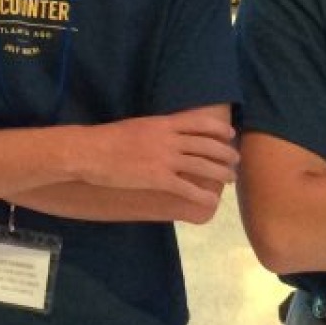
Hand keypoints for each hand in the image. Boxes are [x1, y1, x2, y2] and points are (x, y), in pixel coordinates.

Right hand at [79, 109, 236, 210]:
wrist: (90, 152)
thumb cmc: (107, 139)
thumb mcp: (136, 126)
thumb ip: (156, 129)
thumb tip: (167, 133)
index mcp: (163, 124)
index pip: (200, 123)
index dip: (219, 129)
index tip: (230, 135)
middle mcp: (169, 139)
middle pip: (207, 145)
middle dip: (226, 153)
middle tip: (235, 162)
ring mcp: (165, 159)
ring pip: (203, 165)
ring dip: (221, 173)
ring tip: (230, 179)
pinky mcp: (159, 179)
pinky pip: (187, 188)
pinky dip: (202, 195)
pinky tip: (210, 201)